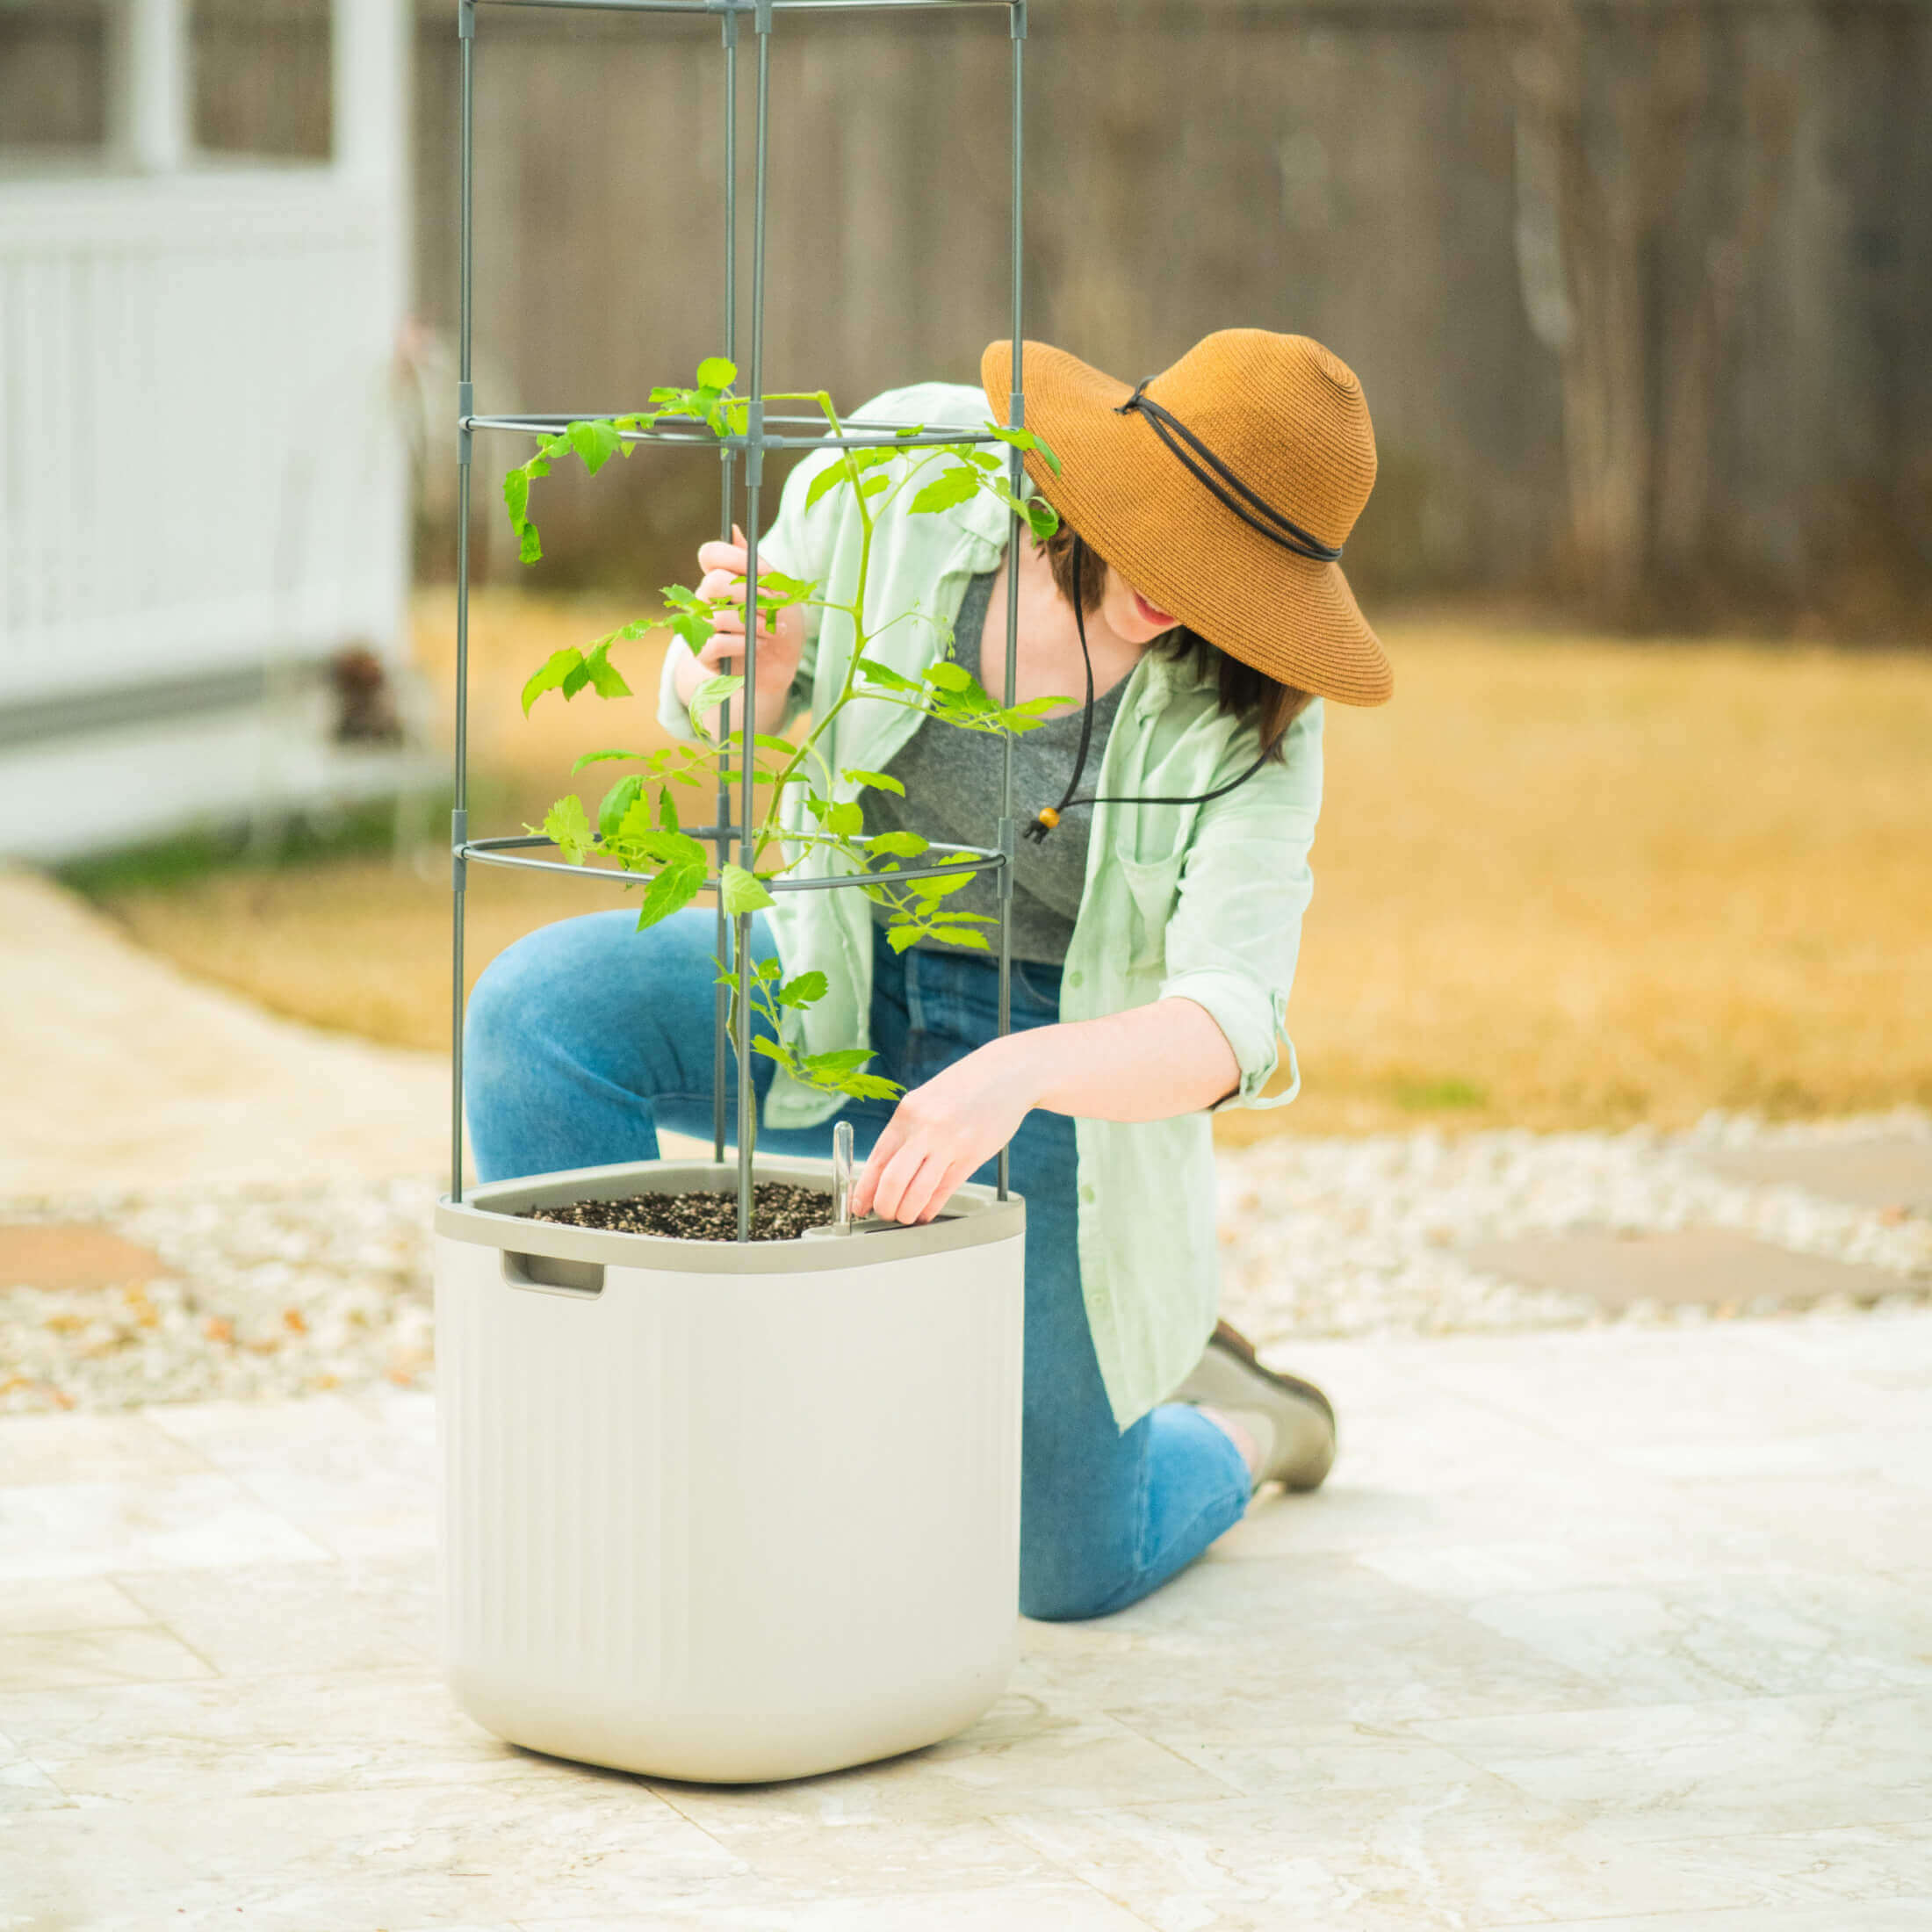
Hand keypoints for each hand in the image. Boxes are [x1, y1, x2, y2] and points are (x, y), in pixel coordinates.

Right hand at [690, 523, 804, 711]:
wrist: (781, 667)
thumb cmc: (781, 624)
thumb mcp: (781, 593)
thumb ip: (758, 565)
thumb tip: (736, 530)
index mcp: (722, 577)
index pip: (710, 554)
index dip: (733, 557)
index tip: (762, 570)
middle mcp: (706, 598)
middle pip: (714, 582)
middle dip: (749, 595)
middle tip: (772, 608)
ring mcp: (701, 625)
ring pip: (718, 614)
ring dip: (753, 624)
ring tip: (772, 632)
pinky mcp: (703, 653)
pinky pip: (716, 642)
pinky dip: (743, 644)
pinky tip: (758, 647)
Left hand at [850, 1036, 1039, 1224]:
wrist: (1007, 1073)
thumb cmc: (966, 1086)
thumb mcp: (926, 1100)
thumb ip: (907, 1130)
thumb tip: (885, 1168)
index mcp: (907, 1112)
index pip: (876, 1160)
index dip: (864, 1189)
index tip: (859, 1205)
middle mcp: (925, 1128)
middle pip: (892, 1181)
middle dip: (884, 1206)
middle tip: (885, 1213)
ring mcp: (949, 1143)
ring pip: (917, 1193)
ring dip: (907, 1213)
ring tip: (906, 1216)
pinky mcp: (972, 1156)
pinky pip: (943, 1192)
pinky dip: (930, 1208)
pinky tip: (926, 1212)